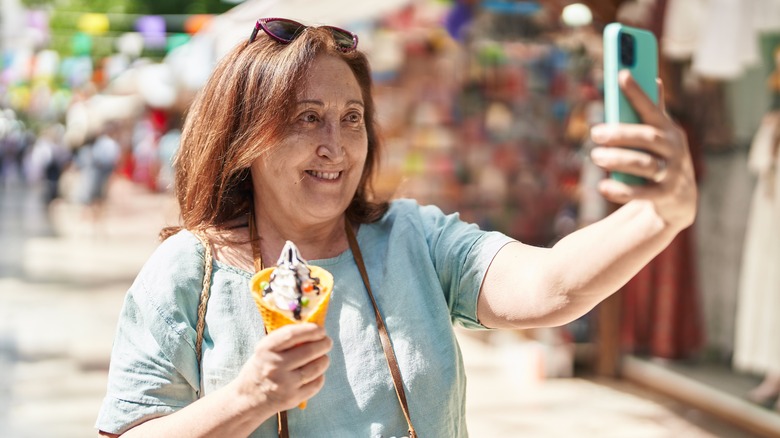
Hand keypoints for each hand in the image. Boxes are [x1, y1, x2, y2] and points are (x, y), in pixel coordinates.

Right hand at [234, 323, 331, 412]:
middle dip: (324, 343)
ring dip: (324, 359)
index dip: (310, 330)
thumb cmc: (260, 369)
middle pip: (309, 351)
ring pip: (316, 367)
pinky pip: (316, 383)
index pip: (292, 335)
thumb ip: (284, 340)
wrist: (248, 399)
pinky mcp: (293, 398)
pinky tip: (316, 372)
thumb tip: (312, 329)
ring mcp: (285, 383)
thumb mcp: (264, 350)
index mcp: (266, 350)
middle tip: (327, 342)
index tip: (320, 329)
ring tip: (323, 357)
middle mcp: (275, 366)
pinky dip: (320, 375)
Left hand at [589, 70, 696, 230]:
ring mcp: (671, 173)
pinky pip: (641, 192)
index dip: (638, 92)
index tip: (621, 75)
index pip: (652, 108)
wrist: (680, 200)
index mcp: (669, 130)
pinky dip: (620, 190)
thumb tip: (655, 79)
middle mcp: (674, 149)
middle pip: (648, 138)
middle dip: (620, 134)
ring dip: (617, 160)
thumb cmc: (663, 159)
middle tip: (595, 133)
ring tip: (595, 156)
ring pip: (643, 164)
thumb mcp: (663, 135)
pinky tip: (603, 187)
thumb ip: (655, 111)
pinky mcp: (664, 195)